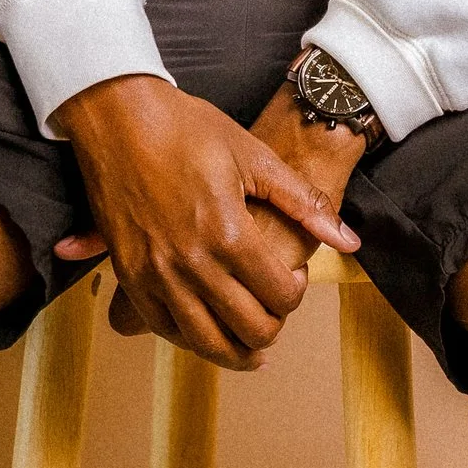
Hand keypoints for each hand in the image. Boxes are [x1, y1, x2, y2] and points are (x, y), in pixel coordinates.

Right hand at [47, 75, 359, 369]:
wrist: (118, 117)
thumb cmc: (188, 129)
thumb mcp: (254, 157)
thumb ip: (303, 203)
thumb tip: (349, 240)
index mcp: (228, 233)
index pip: (279, 295)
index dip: (298, 293)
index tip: (296, 276)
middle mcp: (191, 263)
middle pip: (247, 329)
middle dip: (273, 327)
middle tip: (277, 308)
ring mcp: (154, 274)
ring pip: (203, 342)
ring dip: (234, 351)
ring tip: (251, 347)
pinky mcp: (127, 275)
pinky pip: (162, 327)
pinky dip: (189, 337)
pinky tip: (206, 329)